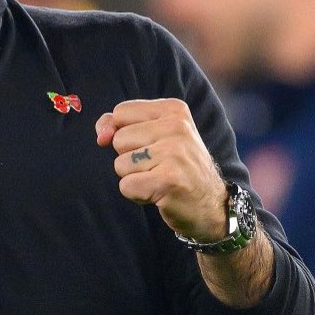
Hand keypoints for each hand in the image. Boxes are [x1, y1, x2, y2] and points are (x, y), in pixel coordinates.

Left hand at [96, 98, 226, 242]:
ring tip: (159, 179)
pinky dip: (137, 195)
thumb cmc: (175, 167)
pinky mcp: (170, 179)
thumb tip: (101, 135)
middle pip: (118, 140)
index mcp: (173, 109)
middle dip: (129, 158)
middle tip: (158, 167)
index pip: (120, 113)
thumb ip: (118, 125)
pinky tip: (159, 193)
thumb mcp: (154, 135)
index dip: (122, 133)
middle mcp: (177, 126)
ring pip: (120, 164)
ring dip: (134, 177)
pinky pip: (126, 186)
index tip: (147, 146)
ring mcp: (175, 153)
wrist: (212, 205)